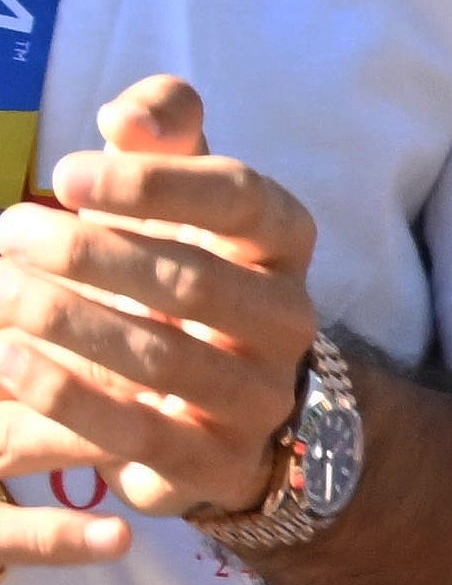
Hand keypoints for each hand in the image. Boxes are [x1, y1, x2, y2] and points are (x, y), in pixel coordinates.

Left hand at [0, 78, 319, 563]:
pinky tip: (7, 357)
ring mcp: (260, 400)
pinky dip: (67, 396)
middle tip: (7, 232)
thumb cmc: (181, 264)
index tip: (67, 175)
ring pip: (165, 360)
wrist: (227, 399)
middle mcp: (289, 323)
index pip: (242, 198)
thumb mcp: (180, 187)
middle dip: (89, 256)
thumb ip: (162, 132)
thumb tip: (127, 120)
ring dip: (67, 321)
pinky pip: (140, 434)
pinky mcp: (218, 464)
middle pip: (195, 285)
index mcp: (283, 243)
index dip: (157, 184)